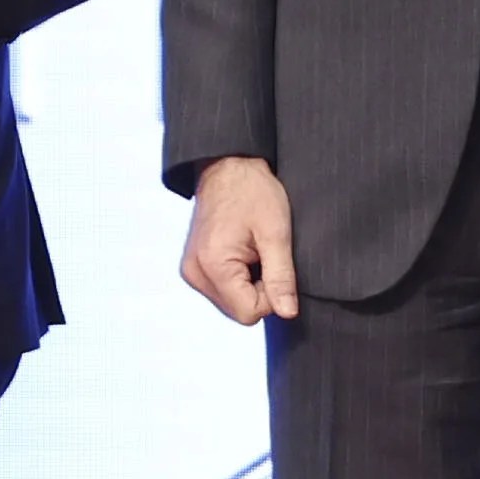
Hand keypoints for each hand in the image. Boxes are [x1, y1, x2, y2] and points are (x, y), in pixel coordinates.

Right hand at [182, 154, 302, 322]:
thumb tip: (288, 313)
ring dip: (248, 283)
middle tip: (263, 253)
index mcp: (212, 266)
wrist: (228, 165)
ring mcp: (191, 271)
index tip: (273, 262)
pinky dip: (238, 277)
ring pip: (231, 302)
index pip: (249, 312)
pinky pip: (223, 289)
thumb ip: (281, 277)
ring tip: (252, 249)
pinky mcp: (194, 267)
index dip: (271, 295)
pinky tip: (242, 251)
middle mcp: (195, 273)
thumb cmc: (252, 191)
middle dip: (259, 289)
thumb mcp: (276, 233)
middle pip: (238, 310)